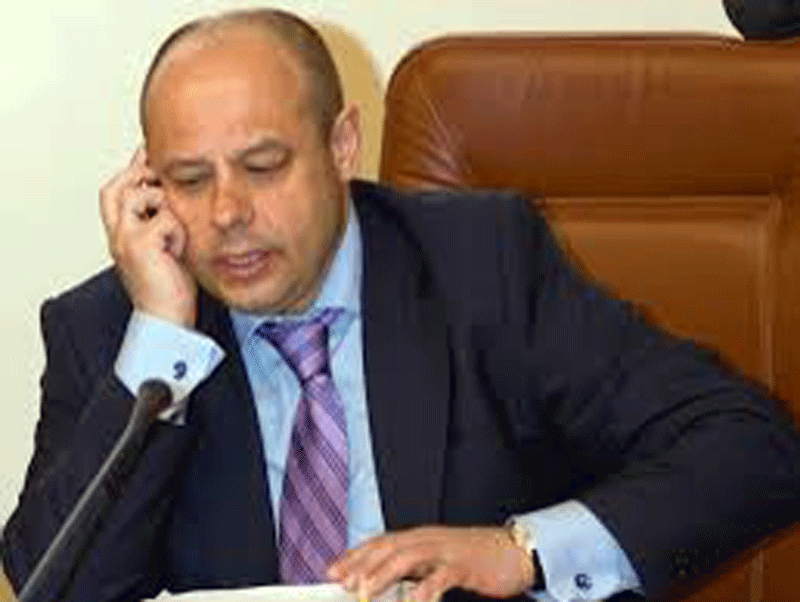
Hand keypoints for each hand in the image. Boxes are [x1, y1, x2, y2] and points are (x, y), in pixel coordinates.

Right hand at [100, 147, 196, 326]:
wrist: (166, 319)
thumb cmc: (170, 287)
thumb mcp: (167, 246)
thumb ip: (164, 221)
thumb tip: (175, 196)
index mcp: (120, 233)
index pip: (116, 190)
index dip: (132, 170)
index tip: (149, 155)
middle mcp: (117, 233)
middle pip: (119, 185)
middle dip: (142, 177)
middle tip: (165, 179)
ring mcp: (125, 238)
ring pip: (143, 195)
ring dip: (167, 208)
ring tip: (176, 236)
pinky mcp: (140, 245)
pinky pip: (166, 219)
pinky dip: (179, 232)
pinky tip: (179, 252)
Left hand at [328, 526, 534, 601]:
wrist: (514, 550)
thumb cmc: (476, 558)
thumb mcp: (440, 560)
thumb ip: (415, 569)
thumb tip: (387, 584)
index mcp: (421, 537)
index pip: (380, 542)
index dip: (355, 555)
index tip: (333, 571)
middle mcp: (429, 539)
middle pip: (388, 547)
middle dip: (361, 563)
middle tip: (341, 582)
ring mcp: (446, 550)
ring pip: (408, 557)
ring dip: (383, 573)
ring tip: (365, 590)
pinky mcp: (464, 565)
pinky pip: (440, 577)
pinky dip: (424, 590)